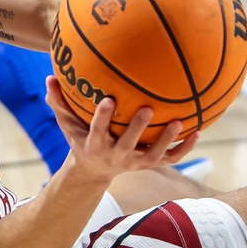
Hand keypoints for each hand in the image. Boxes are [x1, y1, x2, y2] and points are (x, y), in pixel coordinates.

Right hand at [45, 77, 198, 180]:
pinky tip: (197, 130)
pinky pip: (170, 159)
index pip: (97, 132)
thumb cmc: (80, 138)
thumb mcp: (67, 124)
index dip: (102, 118)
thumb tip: (49, 76)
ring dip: (166, 140)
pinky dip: (184, 147)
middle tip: (147, 109)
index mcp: (94, 145)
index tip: (108, 100)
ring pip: (153, 155)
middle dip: (137, 129)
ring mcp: (135, 163)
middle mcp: (116, 156)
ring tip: (179, 122)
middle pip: (128, 145)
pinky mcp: (149, 165)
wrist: (94, 170)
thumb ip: (58, 102)